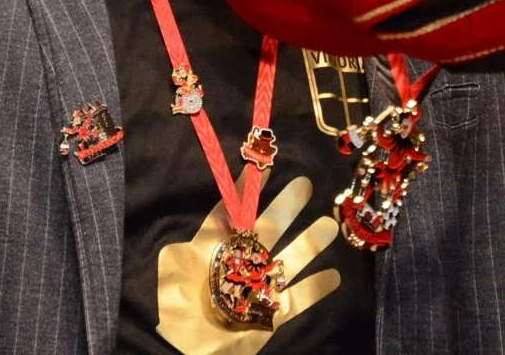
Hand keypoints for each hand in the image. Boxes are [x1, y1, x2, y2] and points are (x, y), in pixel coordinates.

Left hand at [157, 175, 341, 354]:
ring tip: (328, 224)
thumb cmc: (171, 311)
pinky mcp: (268, 316)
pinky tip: (334, 276)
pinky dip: (315, 288)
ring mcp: (254, 290)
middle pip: (266, 231)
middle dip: (285, 207)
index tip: (262, 168)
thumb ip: (188, 240)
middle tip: (305, 184)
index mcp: (209, 251)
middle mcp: (236, 266)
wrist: (182, 352)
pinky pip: (296, 301)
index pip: (230, 214)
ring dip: (309, 243)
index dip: (245, 192)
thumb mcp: (171, 270)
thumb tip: (211, 221)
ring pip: (287, 261)